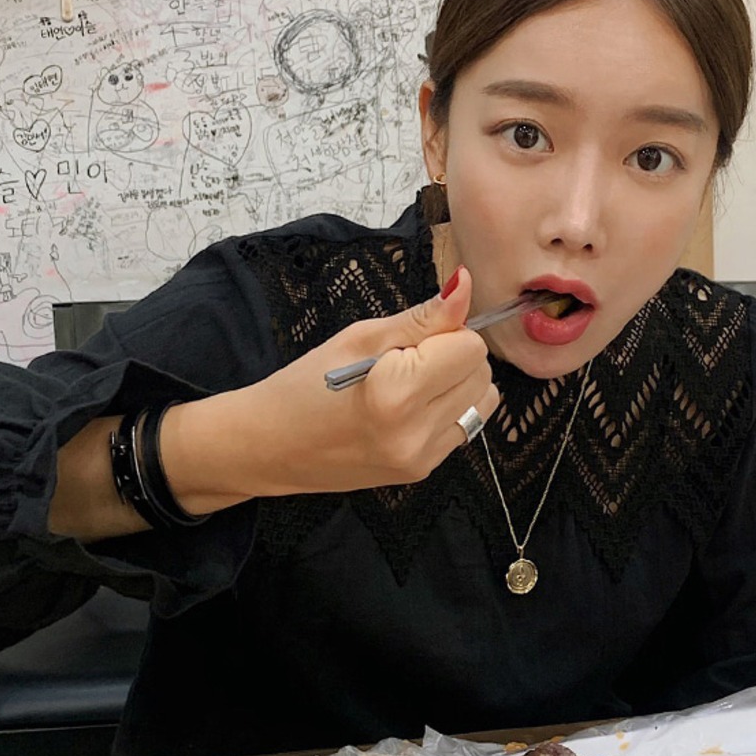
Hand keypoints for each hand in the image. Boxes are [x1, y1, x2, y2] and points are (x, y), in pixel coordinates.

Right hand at [166, 267, 499, 504]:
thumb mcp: (362, 338)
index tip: (409, 341)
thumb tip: (465, 283)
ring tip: (413, 384)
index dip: (445, 333)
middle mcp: (416, 433)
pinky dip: (449, 409)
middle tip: (407, 361)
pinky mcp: (423, 473)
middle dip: (455, 357)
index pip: (470, 347)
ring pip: (483, 402)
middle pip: (482, 373)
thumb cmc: (306, 383)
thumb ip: (424, 317)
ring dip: (459, 384)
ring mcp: (422, 459)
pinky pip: (467, 427)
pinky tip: (412, 409)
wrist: (271, 446)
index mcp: (397, 393)